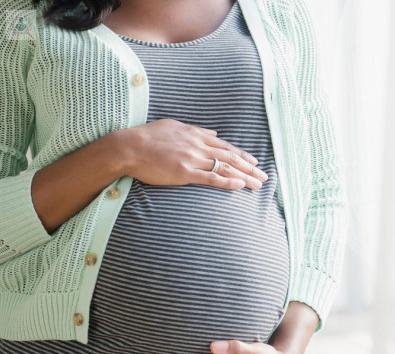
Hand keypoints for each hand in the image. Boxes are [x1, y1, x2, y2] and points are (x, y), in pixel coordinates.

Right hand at [113, 118, 268, 189]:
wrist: (129, 147)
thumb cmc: (148, 136)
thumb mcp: (175, 126)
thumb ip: (197, 130)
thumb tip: (214, 134)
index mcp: (196, 134)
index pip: (225, 146)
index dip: (242, 154)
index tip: (254, 162)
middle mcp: (198, 145)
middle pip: (231, 156)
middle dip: (250, 167)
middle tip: (264, 176)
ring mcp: (193, 158)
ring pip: (225, 167)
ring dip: (244, 176)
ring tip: (258, 184)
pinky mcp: (185, 172)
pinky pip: (211, 177)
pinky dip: (227, 181)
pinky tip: (240, 185)